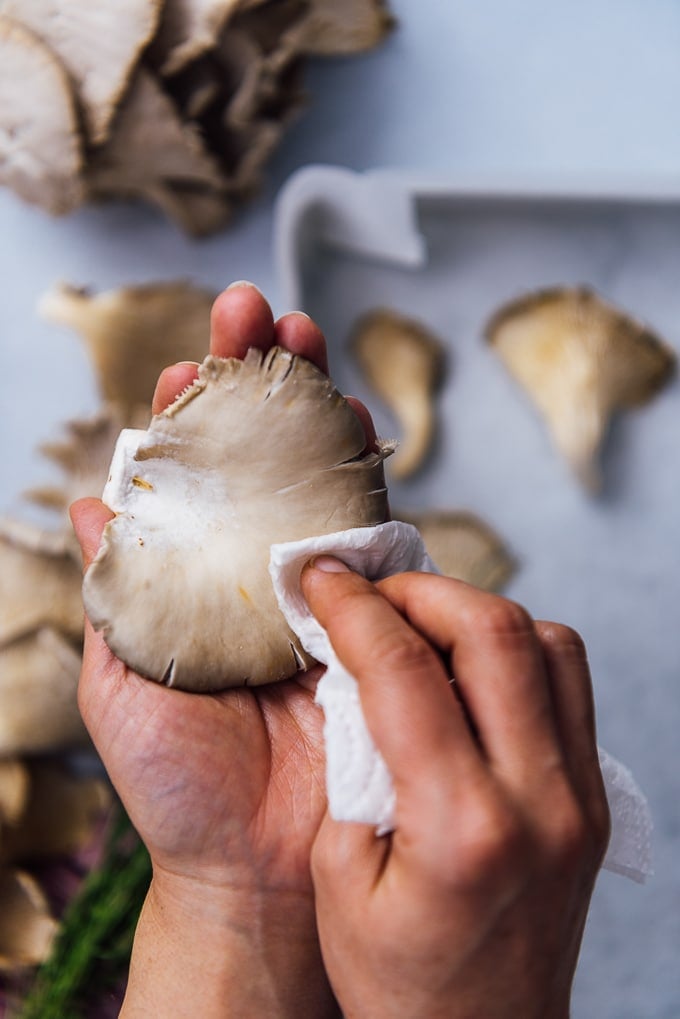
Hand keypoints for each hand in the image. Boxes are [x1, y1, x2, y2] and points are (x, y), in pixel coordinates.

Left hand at [71, 283, 358, 1017]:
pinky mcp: (371, 610)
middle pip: (263, 455)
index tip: (187, 368)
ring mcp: (317, 583)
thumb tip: (88, 499)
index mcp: (194, 579)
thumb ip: (112, 590)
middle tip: (257, 311)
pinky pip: (374, 532)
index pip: (193, 478)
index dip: (190, 417)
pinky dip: (366, 476)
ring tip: (305, 340)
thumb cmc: (177, 782)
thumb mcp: (121, 680)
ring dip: (316, 403)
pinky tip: (356, 428)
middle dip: (260, 377)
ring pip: (322, 473)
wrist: (254, 863)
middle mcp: (256, 567)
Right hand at [302, 562, 610, 1018]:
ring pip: (550, 644)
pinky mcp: (593, 800)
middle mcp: (539, 800)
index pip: (406, 673)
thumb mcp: (342, 885)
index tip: (322, 580)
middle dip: (421, 590)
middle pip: (495, 632)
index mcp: (463, 828)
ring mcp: (579, 797)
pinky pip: (569, 685)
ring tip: (422, 624)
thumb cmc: (402, 988)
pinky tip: (472, 669)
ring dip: (478, 613)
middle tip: (372, 592)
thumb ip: (354, 771)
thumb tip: (364, 684)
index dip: (354, 610)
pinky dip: (519, 650)